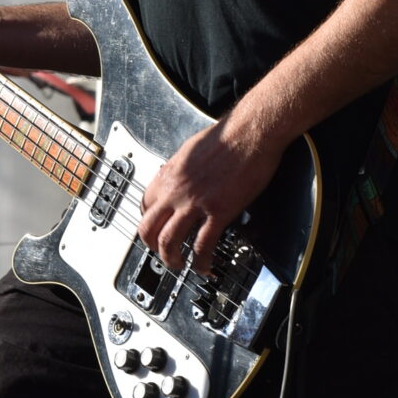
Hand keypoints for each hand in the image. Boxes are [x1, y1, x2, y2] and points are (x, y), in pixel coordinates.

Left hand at [138, 116, 284, 274]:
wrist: (252, 131)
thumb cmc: (228, 136)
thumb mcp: (191, 150)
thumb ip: (181, 171)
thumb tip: (179, 181)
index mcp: (169, 173)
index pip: (145, 204)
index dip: (148, 222)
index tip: (155, 229)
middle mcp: (176, 189)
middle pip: (148, 227)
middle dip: (152, 246)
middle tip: (161, 253)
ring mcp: (195, 202)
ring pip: (168, 240)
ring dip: (170, 258)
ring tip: (178, 265)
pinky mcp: (218, 211)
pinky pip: (202, 244)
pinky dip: (201, 261)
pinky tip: (204, 266)